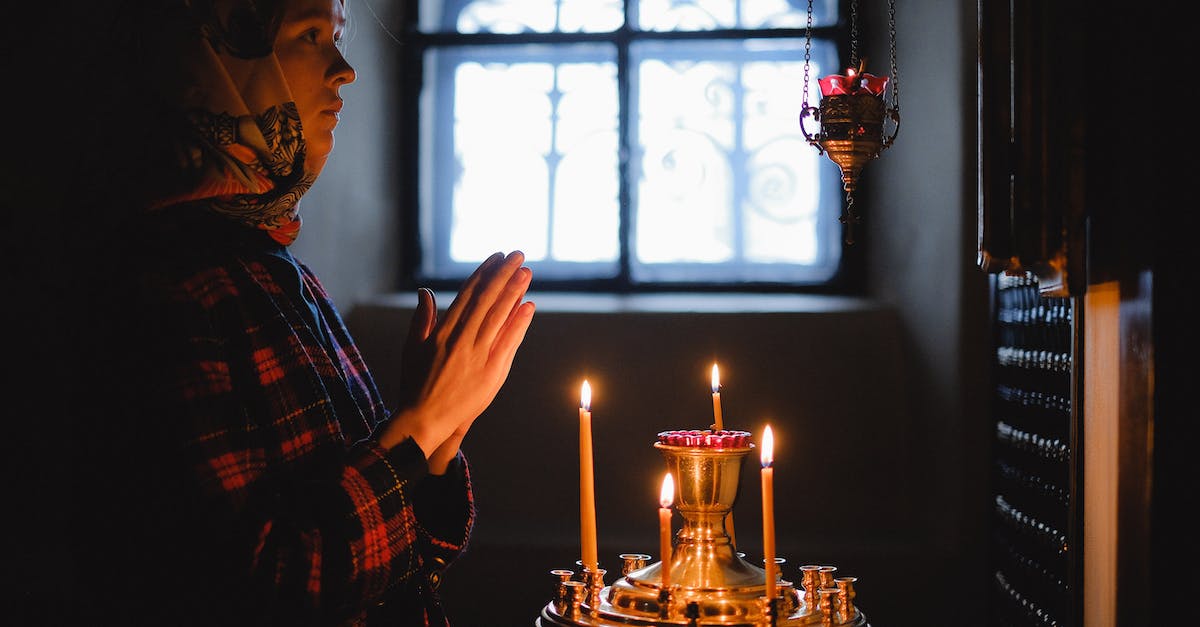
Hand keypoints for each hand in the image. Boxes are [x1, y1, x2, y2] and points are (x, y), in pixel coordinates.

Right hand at [379, 251, 534, 459]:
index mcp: (442, 331)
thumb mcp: (412, 347)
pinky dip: (520, 323)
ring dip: (514, 292)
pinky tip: (529, 305)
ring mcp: (478, 356)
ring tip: (526, 272)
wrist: (424, 419)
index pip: (468, 294)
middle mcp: (461, 340)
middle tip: (517, 255)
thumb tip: (425, 291)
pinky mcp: (491, 372)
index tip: (495, 258)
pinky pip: (509, 342)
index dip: (483, 273)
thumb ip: (422, 318)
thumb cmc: (415, 383)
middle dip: (503, 274)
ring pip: (499, 317)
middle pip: (487, 300)